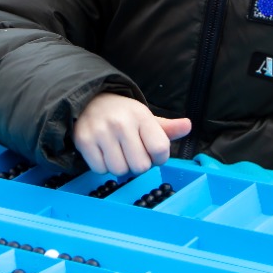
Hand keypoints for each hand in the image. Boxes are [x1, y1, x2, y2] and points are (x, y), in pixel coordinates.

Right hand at [72, 93, 190, 175]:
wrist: (90, 101)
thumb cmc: (123, 115)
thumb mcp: (146, 117)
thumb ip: (168, 127)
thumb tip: (188, 126)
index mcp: (141, 116)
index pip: (160, 150)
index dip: (159, 158)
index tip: (152, 153)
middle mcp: (121, 123)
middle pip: (140, 166)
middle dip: (138, 165)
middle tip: (132, 153)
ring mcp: (101, 132)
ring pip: (119, 171)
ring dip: (120, 167)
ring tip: (117, 152)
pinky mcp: (84, 140)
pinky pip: (100, 170)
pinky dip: (103, 167)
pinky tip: (103, 153)